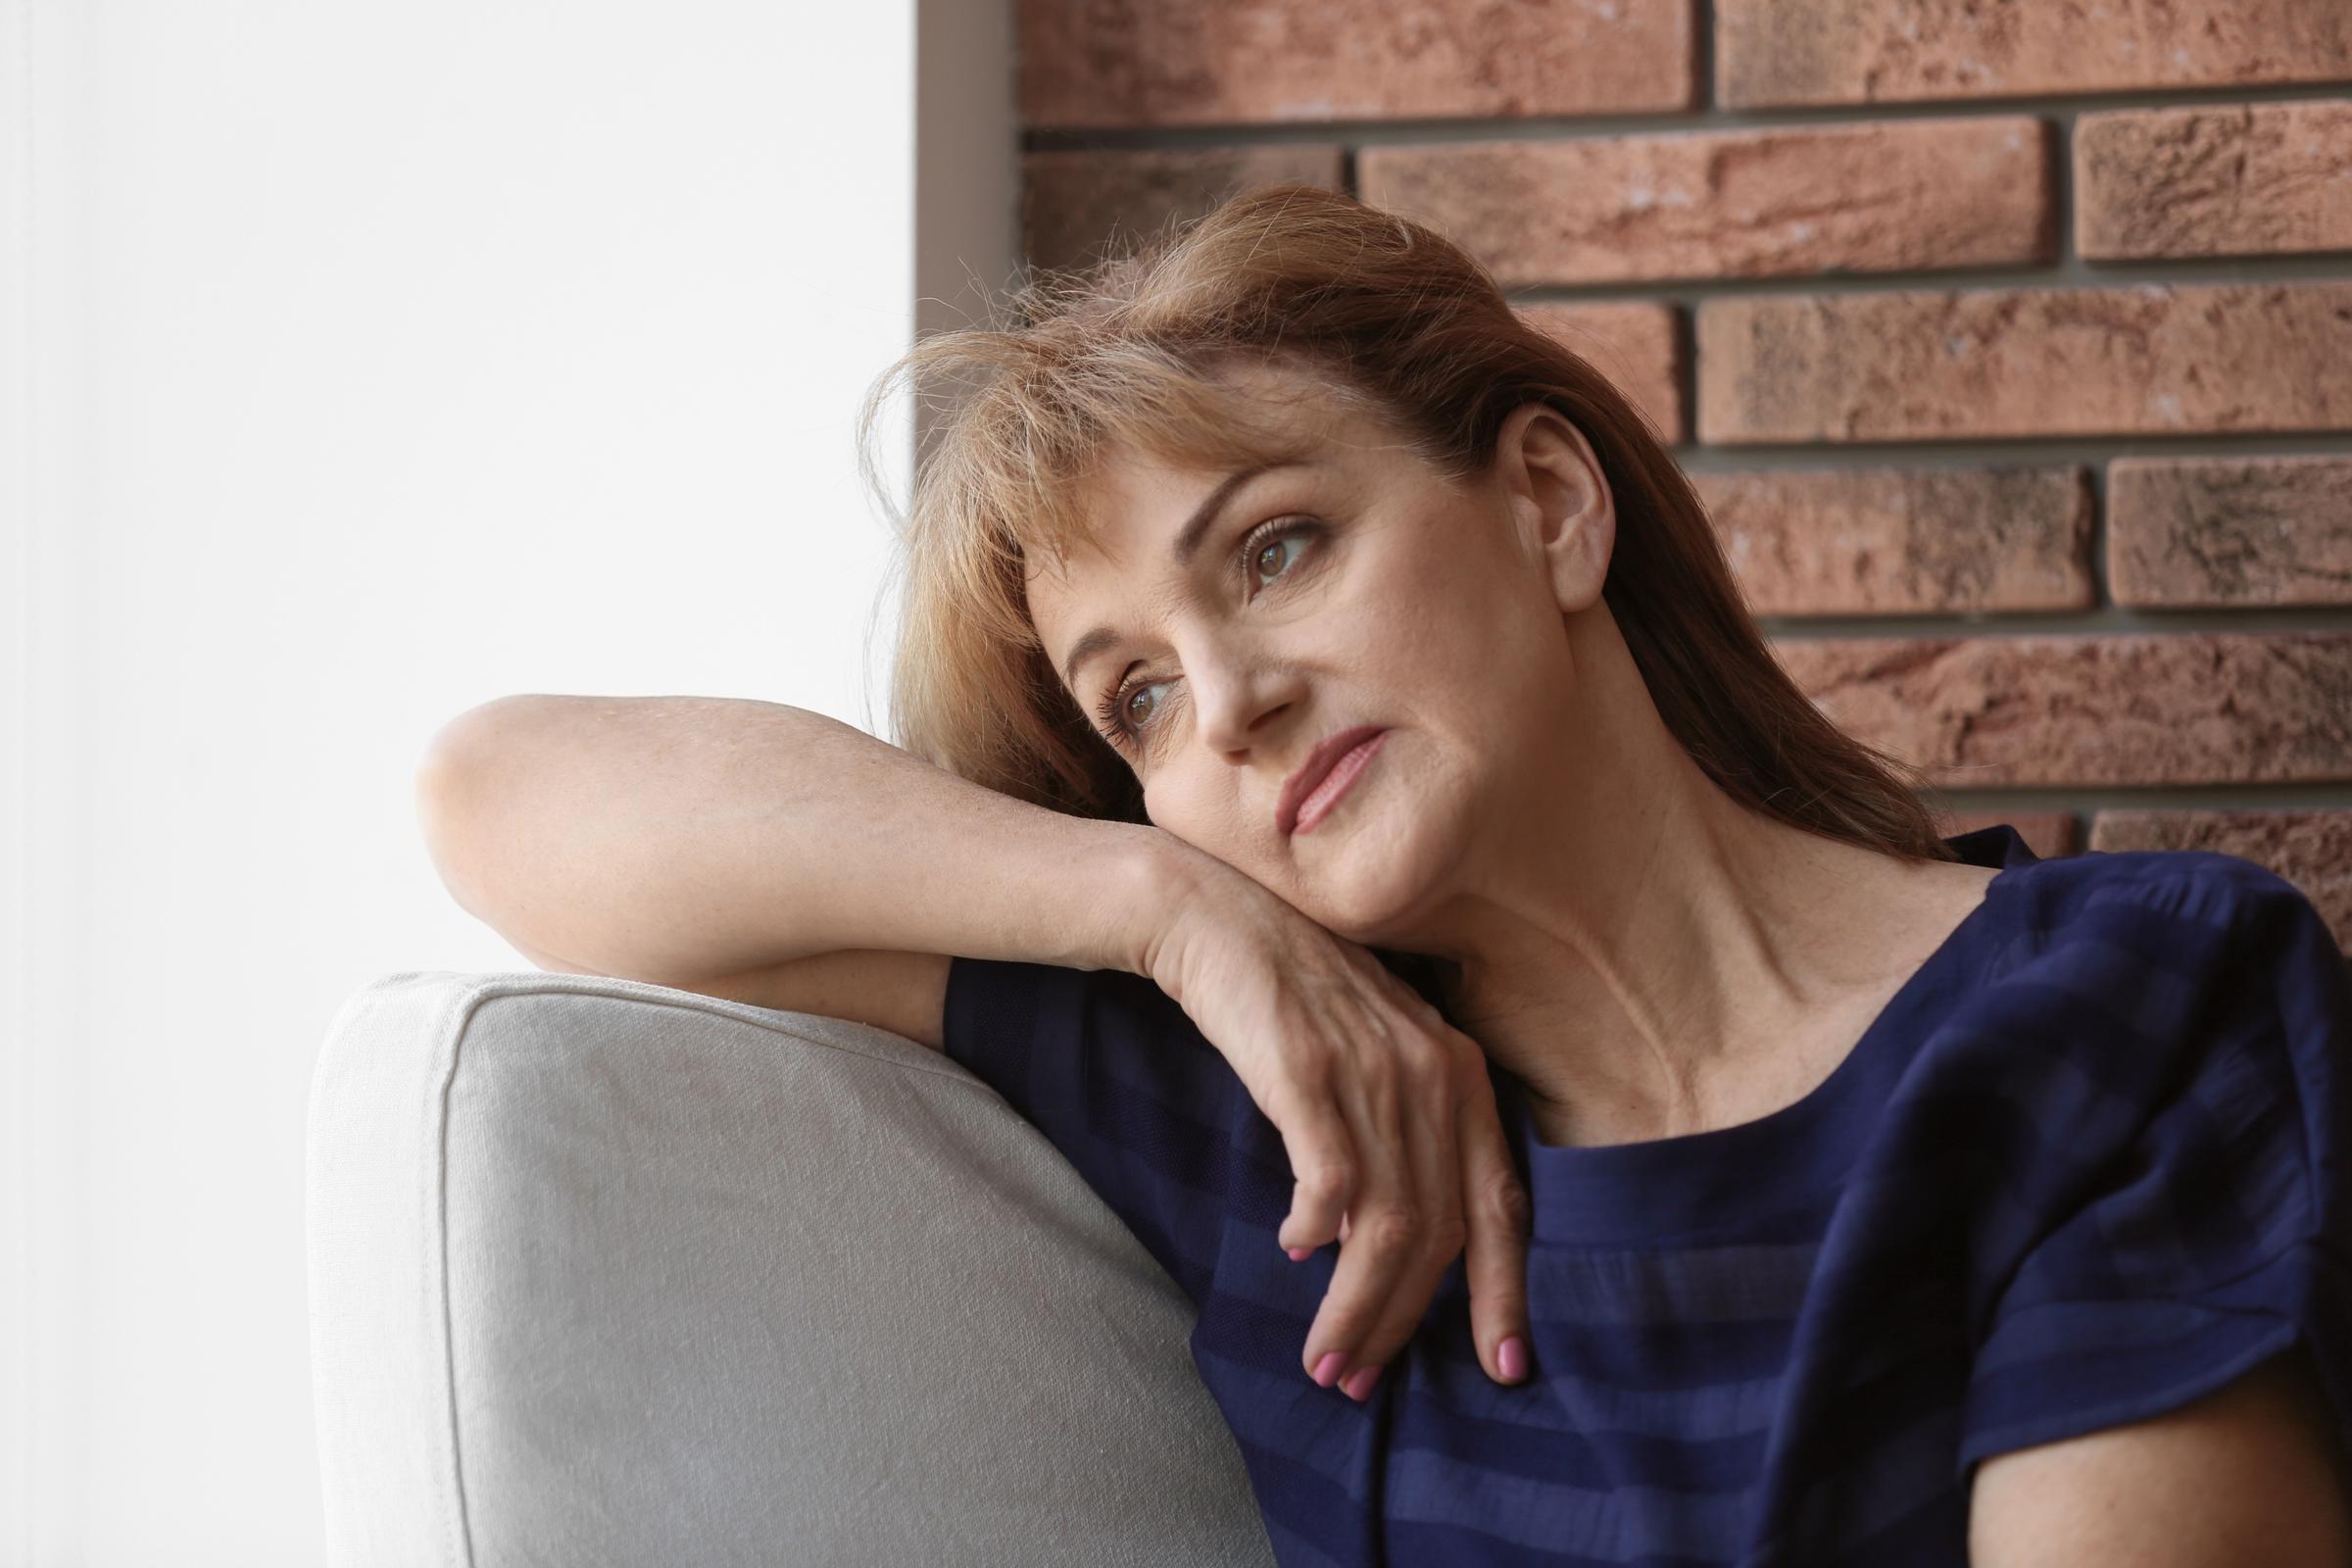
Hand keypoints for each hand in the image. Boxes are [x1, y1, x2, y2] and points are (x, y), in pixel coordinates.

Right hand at [1140, 854, 1532, 1397]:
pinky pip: (1329, 1183)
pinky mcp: (1308, 1073)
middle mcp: (1431, 1073)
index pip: (1502, 1203)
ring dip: (1354, 1307)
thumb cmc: (1292, 994)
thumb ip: (1396, 1136)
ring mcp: (1372, 1072)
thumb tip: (1375, 1244)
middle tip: (1360, 1381)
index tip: (1503, 1365)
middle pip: (1438, 1233)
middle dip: (1402, 1323)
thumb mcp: (1371, 1056)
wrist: (1215, 915)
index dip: (1505, 1292)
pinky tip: (1292, 1249)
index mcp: (1460, 1073)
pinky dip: (1316, 1230)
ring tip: (1324, 1358)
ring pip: (1385, 1228)